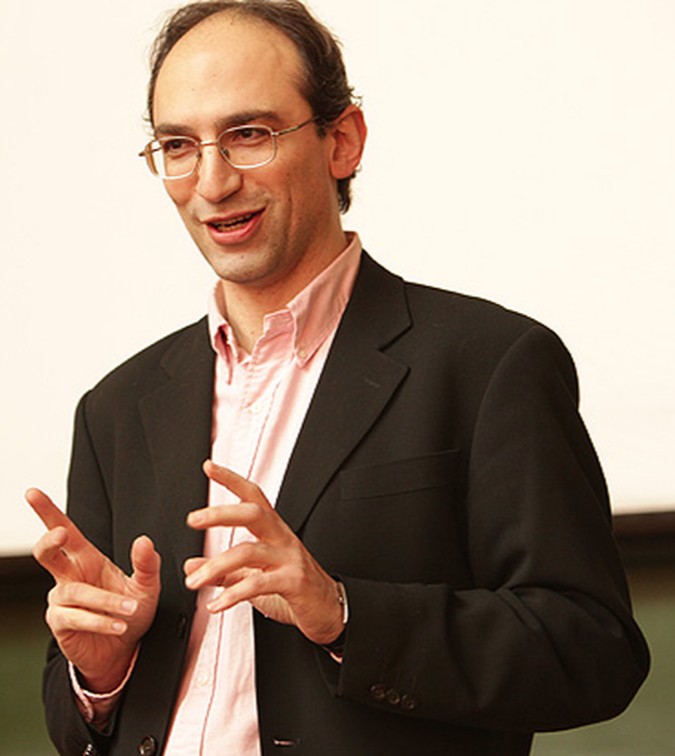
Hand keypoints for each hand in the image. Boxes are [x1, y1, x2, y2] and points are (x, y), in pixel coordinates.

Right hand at [26, 488, 160, 691]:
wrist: (124, 647)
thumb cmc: (132, 611)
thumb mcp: (147, 586)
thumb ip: (147, 564)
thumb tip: (144, 540)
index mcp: (87, 559)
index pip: (65, 531)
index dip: (47, 512)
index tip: (32, 492)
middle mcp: (70, 575)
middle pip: (46, 553)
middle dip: (48, 541)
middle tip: (61, 533)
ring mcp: (62, 600)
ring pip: (74, 592)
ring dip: (105, 601)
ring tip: (130, 609)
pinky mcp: (60, 624)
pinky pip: (76, 617)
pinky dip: (100, 620)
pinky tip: (117, 625)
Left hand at [184, 461, 343, 645]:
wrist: (329, 611)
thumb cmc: (294, 589)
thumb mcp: (254, 578)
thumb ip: (224, 572)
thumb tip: (191, 566)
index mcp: (274, 532)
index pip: (253, 497)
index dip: (232, 480)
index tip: (209, 467)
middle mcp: (282, 539)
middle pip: (253, 514)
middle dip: (221, 513)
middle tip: (193, 519)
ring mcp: (290, 559)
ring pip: (249, 551)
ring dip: (215, 566)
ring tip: (193, 581)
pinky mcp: (294, 581)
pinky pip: (258, 584)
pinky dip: (232, 596)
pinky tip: (216, 606)